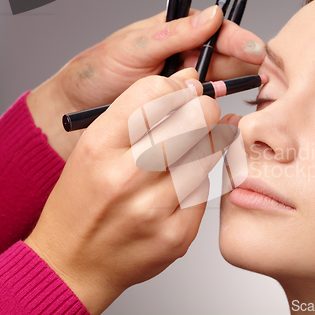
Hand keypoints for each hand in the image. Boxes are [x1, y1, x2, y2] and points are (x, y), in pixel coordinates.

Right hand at [25, 68, 241, 314]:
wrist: (73, 264)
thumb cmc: (82, 203)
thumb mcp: (94, 148)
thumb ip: (139, 112)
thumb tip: (188, 81)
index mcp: (99, 147)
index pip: (154, 92)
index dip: (177, 86)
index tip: (183, 91)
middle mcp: (127, 176)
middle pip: (195, 118)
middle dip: (205, 108)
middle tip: (202, 112)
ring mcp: (155, 208)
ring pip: (209, 152)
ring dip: (207, 142)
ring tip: (191, 147)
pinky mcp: (178, 234)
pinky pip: (207, 189)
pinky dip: (200, 179)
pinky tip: (184, 182)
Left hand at [27, 6, 264, 159]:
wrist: (76, 110)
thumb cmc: (99, 72)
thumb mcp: (134, 48)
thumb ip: (173, 34)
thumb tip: (212, 16)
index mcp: (177, 36)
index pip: (217, 34)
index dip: (240, 41)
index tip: (257, 52)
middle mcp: (186, 60)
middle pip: (228, 61)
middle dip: (250, 68)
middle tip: (271, 79)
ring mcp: (185, 87)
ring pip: (223, 87)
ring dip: (239, 92)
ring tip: (258, 98)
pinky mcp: (181, 112)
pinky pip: (208, 111)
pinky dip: (222, 115)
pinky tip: (230, 119)